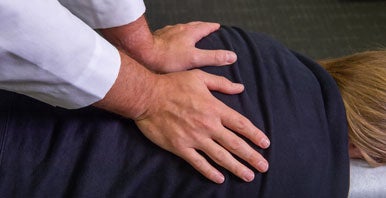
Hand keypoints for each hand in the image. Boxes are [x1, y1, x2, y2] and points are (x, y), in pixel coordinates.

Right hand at [135, 69, 269, 183]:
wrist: (147, 96)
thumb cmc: (172, 84)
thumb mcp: (199, 77)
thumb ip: (221, 84)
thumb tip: (240, 87)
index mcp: (214, 108)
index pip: (241, 124)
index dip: (255, 135)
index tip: (265, 144)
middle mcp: (208, 125)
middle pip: (235, 144)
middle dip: (252, 157)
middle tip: (263, 167)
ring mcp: (194, 138)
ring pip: (220, 157)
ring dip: (236, 168)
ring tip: (248, 176)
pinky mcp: (180, 147)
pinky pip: (198, 163)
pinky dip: (210, 172)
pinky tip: (219, 178)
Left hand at [146, 22, 236, 72]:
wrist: (143, 54)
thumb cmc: (167, 58)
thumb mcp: (194, 59)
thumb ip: (213, 57)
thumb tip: (231, 56)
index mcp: (190, 33)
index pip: (205, 27)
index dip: (212, 27)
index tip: (217, 26)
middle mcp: (179, 29)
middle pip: (193, 25)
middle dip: (201, 27)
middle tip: (206, 28)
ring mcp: (167, 33)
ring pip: (180, 29)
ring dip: (187, 30)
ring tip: (190, 34)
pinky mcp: (158, 38)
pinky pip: (169, 35)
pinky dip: (175, 36)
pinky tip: (172, 42)